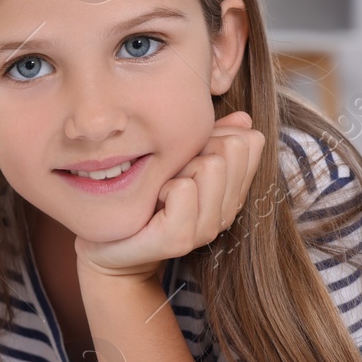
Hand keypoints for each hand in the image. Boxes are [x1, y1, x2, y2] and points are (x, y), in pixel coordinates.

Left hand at [74, 111, 265, 279]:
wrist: (110, 243)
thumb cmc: (144, 195)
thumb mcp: (181, 160)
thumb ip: (212, 139)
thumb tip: (243, 118)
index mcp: (233, 189)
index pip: (251, 141)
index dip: (217, 134)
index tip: (190, 153)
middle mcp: (228, 210)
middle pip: (232, 148)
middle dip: (196, 149)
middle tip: (171, 172)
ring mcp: (207, 228)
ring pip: (210, 166)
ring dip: (178, 169)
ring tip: (161, 189)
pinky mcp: (180, 239)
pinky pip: (184, 189)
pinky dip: (163, 188)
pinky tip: (153, 202)